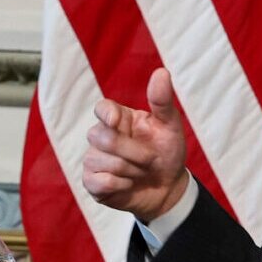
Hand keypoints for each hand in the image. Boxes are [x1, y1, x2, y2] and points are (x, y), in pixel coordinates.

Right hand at [81, 66, 191, 223]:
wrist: (167, 189)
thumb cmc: (167, 154)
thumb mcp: (170, 127)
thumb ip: (162, 101)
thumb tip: (162, 71)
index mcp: (119, 119)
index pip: (102, 108)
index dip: (105, 114)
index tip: (115, 121)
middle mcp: (102, 136)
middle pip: (101, 137)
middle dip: (132, 152)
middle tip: (151, 159)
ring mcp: (93, 159)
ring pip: (101, 160)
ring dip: (131, 170)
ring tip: (141, 173)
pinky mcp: (91, 182)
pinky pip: (100, 181)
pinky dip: (120, 185)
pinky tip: (128, 185)